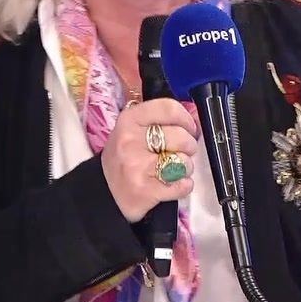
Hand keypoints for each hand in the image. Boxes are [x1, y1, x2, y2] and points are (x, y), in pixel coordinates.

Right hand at [100, 98, 199, 222]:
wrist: (104, 192)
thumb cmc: (125, 157)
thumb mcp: (134, 129)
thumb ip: (162, 120)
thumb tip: (195, 117)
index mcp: (130, 119)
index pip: (169, 109)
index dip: (186, 119)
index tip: (190, 128)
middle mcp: (131, 140)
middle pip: (181, 137)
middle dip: (189, 146)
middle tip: (181, 152)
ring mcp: (137, 166)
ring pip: (183, 162)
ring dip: (185, 168)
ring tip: (173, 170)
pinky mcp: (145, 191)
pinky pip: (182, 185)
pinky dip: (183, 186)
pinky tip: (172, 184)